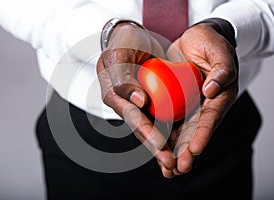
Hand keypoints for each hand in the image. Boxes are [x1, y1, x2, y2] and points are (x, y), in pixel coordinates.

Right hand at [96, 22, 176, 177]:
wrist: (133, 38)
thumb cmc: (122, 44)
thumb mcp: (118, 56)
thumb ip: (123, 79)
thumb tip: (140, 102)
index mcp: (115, 97)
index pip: (132, 116)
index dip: (146, 131)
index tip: (161, 145)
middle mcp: (128, 105)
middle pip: (143, 129)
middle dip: (157, 148)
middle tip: (171, 164)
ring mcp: (141, 105)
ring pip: (155, 128)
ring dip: (167, 147)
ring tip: (179, 165)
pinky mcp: (153, 101)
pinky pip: (165, 117)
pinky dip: (174, 133)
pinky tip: (184, 147)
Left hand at [166, 22, 238, 173]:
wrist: (195, 40)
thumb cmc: (211, 44)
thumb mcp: (220, 51)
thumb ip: (222, 70)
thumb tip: (212, 91)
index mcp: (219, 97)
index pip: (210, 118)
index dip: (203, 134)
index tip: (194, 150)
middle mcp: (203, 106)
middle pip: (195, 132)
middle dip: (186, 152)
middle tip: (178, 169)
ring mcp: (188, 106)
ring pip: (180, 132)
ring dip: (173, 151)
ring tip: (167, 169)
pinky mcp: (174, 103)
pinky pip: (167, 120)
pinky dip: (162, 135)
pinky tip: (156, 150)